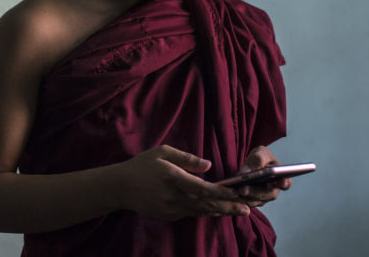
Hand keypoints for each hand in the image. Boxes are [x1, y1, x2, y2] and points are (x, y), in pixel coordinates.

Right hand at [116, 145, 251, 220]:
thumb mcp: (163, 152)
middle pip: (206, 205)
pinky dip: (206, 212)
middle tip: (247, 209)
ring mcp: (171, 209)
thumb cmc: (143, 165)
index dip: (221, 192)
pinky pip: (191, 214)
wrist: (121, 187)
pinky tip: (218, 210)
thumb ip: (186, 158)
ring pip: (201, 212)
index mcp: (173, 178)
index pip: (202, 188)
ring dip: (220, 212)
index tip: (237, 192)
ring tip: (239, 211)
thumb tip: (208, 165)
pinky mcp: (169, 216)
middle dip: (228, 207)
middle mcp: (174, 197)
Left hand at [235, 146, 291, 207]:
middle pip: (267, 194)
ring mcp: (263, 198)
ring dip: (244, 197)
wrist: (251, 165)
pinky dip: (238, 199)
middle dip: (255, 192)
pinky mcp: (251, 202)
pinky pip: (245, 203)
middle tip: (243, 189)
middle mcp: (273, 190)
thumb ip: (257, 159)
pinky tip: (230, 194)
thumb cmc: (260, 158)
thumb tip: (246, 172)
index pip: (286, 183)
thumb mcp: (260, 153)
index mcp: (281, 178)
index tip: (281, 182)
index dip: (284, 183)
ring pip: (255, 201)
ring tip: (234, 191)